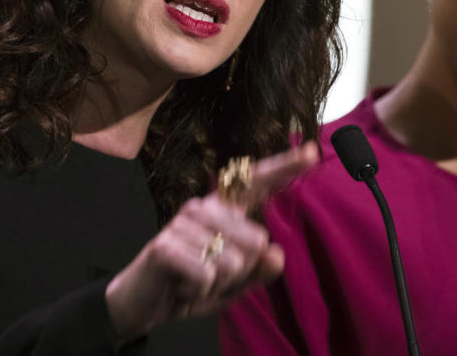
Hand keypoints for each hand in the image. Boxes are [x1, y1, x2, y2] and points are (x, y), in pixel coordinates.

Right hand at [104, 142, 318, 343]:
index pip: (256, 185)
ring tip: (193, 280)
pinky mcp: (165, 245)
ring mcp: (182, 223)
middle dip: (241, 273)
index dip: (284, 168)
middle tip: (210, 276)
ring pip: (234, 262)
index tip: (313, 151)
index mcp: (223, 211)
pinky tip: (181, 286)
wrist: (142, 304)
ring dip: (218, 283)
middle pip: (257, 241)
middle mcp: (203, 208)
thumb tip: (276, 254)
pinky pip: (208, 275)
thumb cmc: (191, 285)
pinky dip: (199, 291)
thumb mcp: (235, 284)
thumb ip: (259, 271)